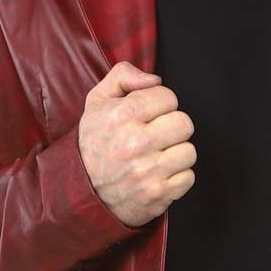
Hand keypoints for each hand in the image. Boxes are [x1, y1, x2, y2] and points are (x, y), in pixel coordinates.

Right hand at [78, 61, 196, 227]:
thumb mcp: (97, 101)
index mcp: (122, 116)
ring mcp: (148, 171)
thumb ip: (123, 76)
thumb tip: (155, 79)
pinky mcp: (157, 194)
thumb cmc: (94, 142)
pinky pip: (188, 177)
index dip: (160, 104)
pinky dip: (177, 177)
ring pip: (189, 151)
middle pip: (184, 123)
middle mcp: (135, 143)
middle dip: (172, 126)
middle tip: (157, 134)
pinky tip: (159, 174)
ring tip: (157, 155)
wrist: (81, 190)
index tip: (149, 114)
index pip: (168, 97)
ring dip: (176, 153)